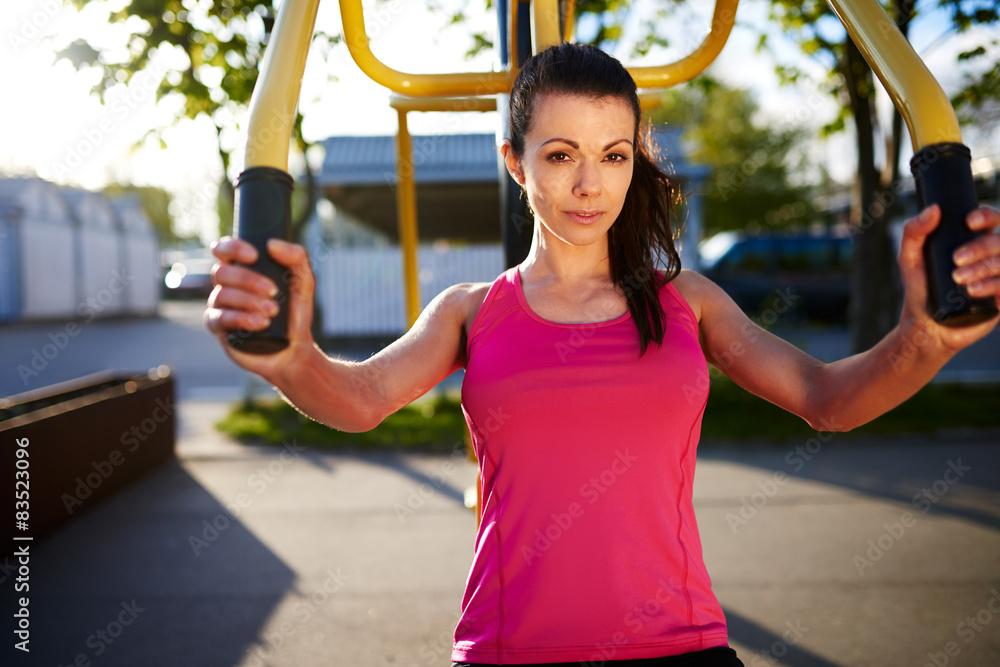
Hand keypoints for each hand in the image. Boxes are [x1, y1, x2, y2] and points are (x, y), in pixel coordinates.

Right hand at [203, 237, 317, 382]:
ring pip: (221, 294)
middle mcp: (227, 286)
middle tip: (274, 292)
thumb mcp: (304, 282)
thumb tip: (272, 245)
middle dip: (249, 280)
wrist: (294, 349)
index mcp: (242, 269)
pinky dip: (241, 319)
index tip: (254, 255)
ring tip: (272, 312)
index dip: (232, 247)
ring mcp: (220, 307)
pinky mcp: (219, 329)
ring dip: (249, 301)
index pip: (223, 249)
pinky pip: (218, 318)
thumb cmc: (295, 313)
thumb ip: (296, 258)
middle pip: (222, 272)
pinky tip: (261, 324)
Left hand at [898, 204, 999, 351]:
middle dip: (980, 247)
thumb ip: (914, 232)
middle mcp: (990, 257)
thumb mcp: (909, 258)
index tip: (968, 222)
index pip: (991, 220)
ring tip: (959, 279)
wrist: (925, 325)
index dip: (986, 216)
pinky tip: (973, 290)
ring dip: (984, 267)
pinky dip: (991, 285)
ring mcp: (998, 277)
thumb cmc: (920, 289)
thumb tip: (933, 209)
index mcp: (973, 241)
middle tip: (956, 259)